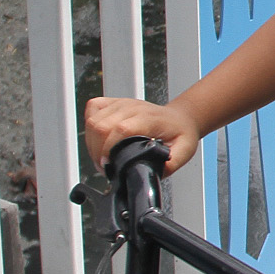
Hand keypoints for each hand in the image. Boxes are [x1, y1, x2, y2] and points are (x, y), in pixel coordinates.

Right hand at [82, 97, 201, 173]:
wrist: (180, 118)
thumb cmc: (180, 133)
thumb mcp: (185, 151)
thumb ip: (172, 163)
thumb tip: (158, 171)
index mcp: (149, 118)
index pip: (121, 129)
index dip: (109, 148)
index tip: (109, 165)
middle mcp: (133, 108)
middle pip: (100, 125)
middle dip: (97, 151)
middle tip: (106, 166)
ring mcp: (122, 103)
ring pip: (93, 120)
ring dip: (92, 143)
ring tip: (102, 157)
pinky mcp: (113, 102)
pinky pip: (92, 109)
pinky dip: (89, 127)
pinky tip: (98, 139)